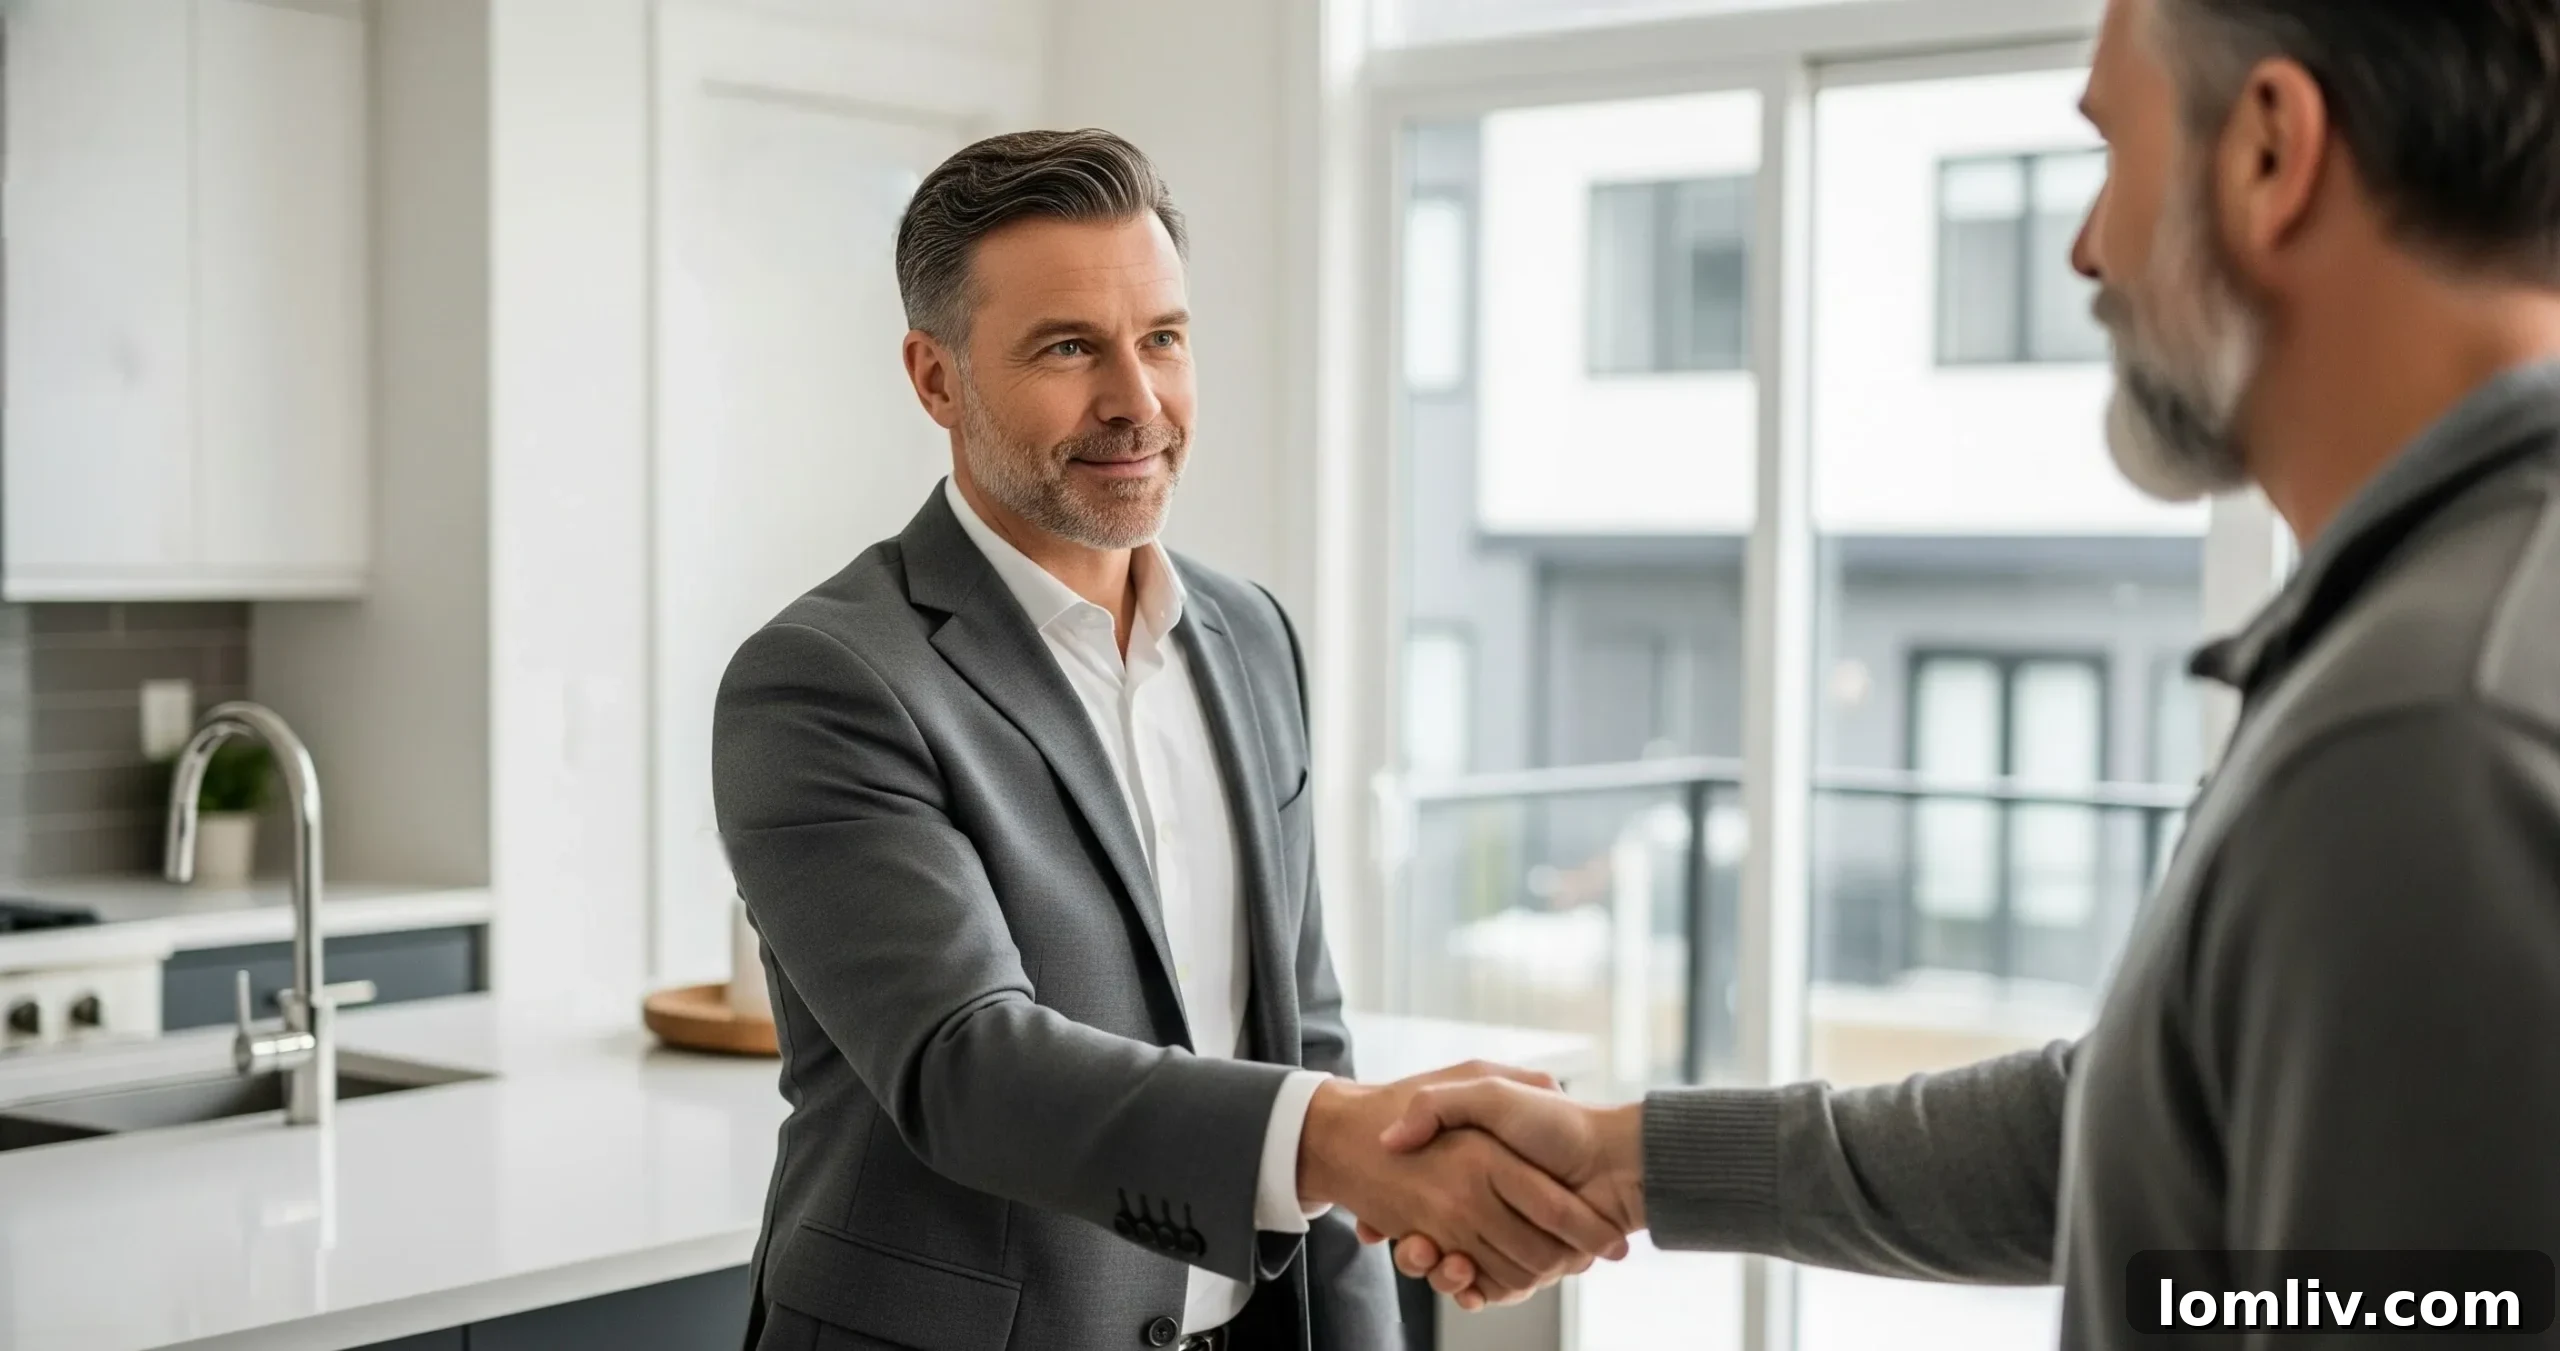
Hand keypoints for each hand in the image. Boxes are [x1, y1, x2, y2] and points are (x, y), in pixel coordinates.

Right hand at [1298, 1063, 1630, 1306]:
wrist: (1618, 1163)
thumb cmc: (1557, 1124)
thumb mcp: (1488, 1091)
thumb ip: (1439, 1105)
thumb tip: (1392, 1139)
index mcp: (1472, 1167)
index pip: (1414, 1200)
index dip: (1390, 1217)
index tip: (1372, 1225)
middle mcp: (1484, 1204)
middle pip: (1429, 1241)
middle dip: (1414, 1251)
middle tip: (1411, 1245)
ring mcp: (1505, 1236)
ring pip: (1454, 1269)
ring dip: (1442, 1274)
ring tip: (1438, 1259)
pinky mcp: (1526, 1265)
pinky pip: (1490, 1289)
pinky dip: (1476, 1293)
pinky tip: (1467, 1286)